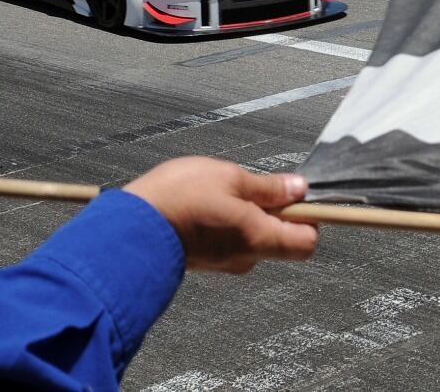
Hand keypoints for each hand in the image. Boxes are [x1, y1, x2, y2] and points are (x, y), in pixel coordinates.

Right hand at [124, 157, 317, 273]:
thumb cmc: (178, 200)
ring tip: (222, 192)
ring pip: (255, 238)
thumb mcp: (230, 178)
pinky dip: (229, 223)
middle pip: (283, 239)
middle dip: (276, 212)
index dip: (310, 216)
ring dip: (249, 214)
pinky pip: (231, 241)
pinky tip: (208, 204)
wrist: (129, 228)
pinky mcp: (206, 260)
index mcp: (260, 238)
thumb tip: (299, 189)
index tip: (299, 194)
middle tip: (254, 187)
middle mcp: (247, 257)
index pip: (308, 241)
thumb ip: (268, 187)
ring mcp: (225, 261)